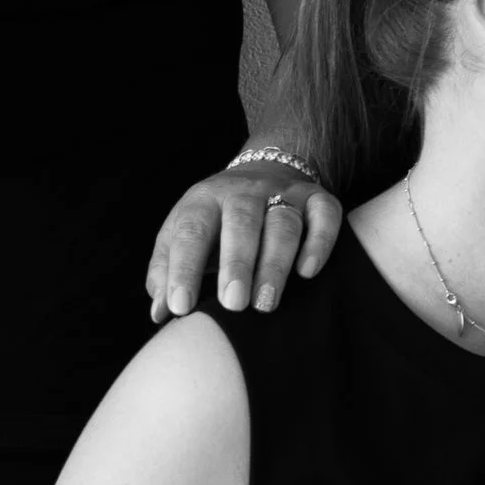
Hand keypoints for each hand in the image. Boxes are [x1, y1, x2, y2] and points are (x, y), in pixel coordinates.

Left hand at [146, 160, 342, 320]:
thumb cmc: (217, 222)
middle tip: (233, 304)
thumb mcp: (184, 236)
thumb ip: (166, 271)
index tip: (180, 308)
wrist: (266, 172)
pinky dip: (319, 242)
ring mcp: (284, 193)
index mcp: (204, 200)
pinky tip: (307, 272)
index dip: (183, 269)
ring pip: (283, 222)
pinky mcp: (318, 199)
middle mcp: (244, 192)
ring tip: (266, 303)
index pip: (191, 231)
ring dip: (274, 263)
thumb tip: (159, 312)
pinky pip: (325, 216)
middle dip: (237, 264)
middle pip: (241, 222)